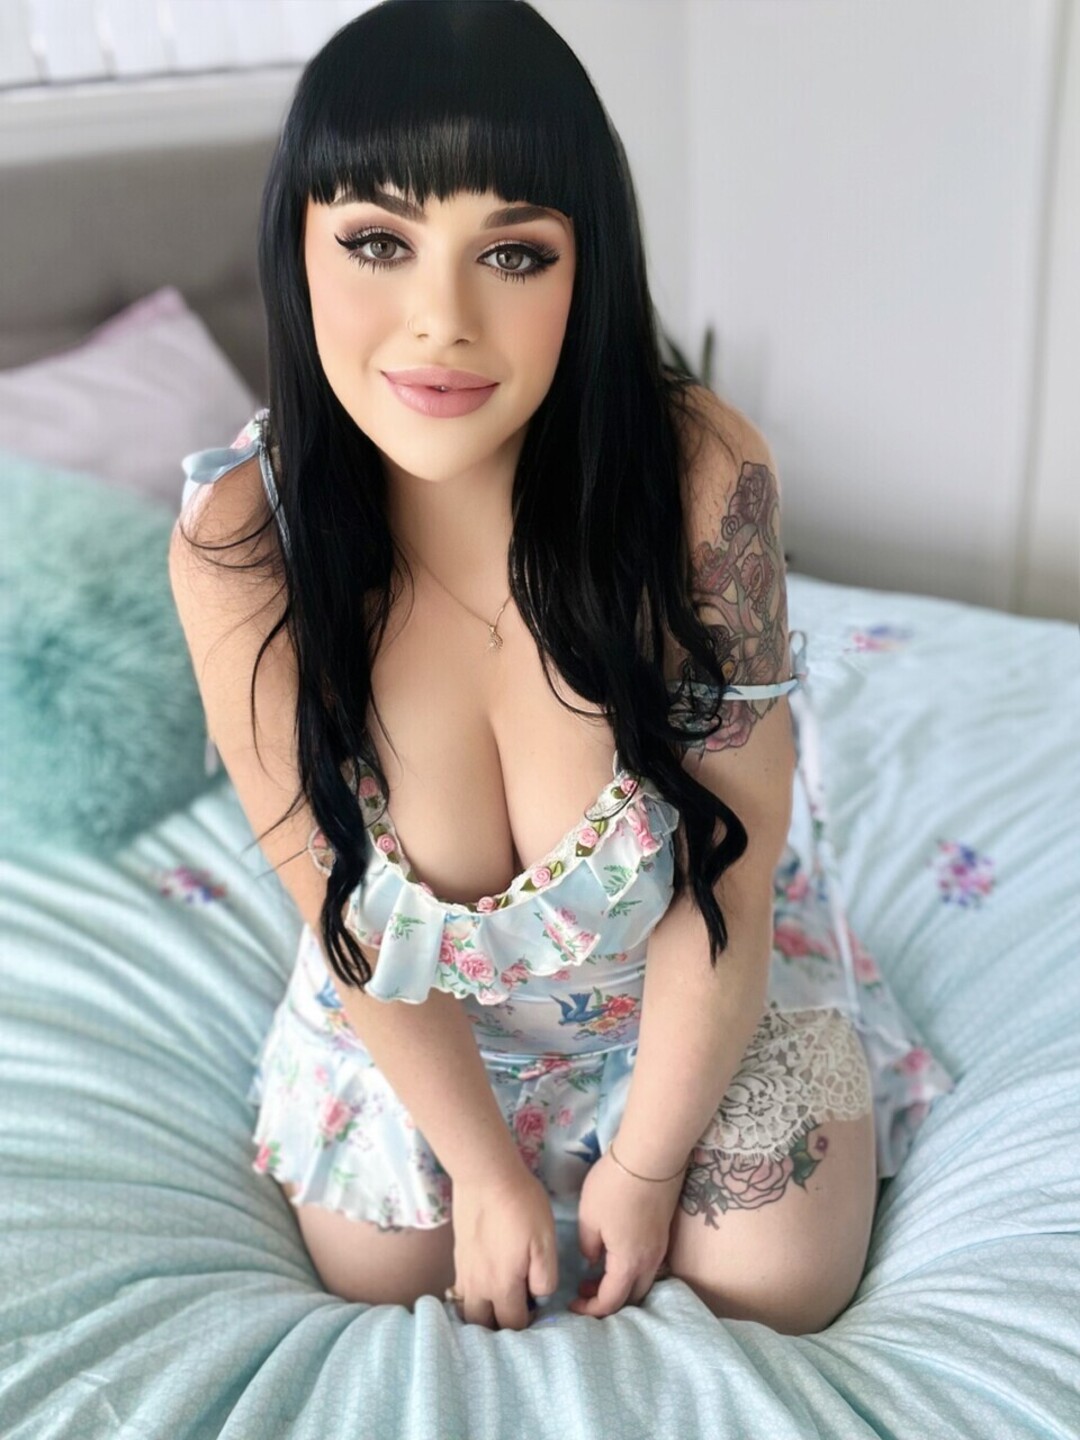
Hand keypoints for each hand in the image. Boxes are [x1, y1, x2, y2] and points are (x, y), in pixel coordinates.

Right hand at [449, 1166, 558, 1330]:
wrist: (485, 1175)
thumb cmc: (521, 1206)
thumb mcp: (545, 1240)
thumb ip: (544, 1276)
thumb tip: (538, 1296)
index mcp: (502, 1286)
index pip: (513, 1324)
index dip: (528, 1323)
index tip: (537, 1308)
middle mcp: (478, 1285)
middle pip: (483, 1325)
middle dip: (499, 1325)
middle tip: (516, 1307)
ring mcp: (463, 1270)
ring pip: (467, 1309)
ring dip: (482, 1312)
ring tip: (498, 1300)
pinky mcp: (457, 1255)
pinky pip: (460, 1289)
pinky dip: (472, 1295)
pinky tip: (485, 1281)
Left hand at [568, 1144, 684, 1318]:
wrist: (651, 1157)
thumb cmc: (614, 1187)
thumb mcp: (589, 1217)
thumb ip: (589, 1246)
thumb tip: (593, 1259)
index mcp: (628, 1264)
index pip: (611, 1302)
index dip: (590, 1308)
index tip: (572, 1302)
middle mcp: (650, 1262)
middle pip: (632, 1297)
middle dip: (608, 1300)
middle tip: (585, 1288)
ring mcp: (661, 1247)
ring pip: (643, 1280)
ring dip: (622, 1283)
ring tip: (598, 1271)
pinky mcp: (664, 1232)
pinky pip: (649, 1264)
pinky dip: (632, 1268)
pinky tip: (616, 1252)